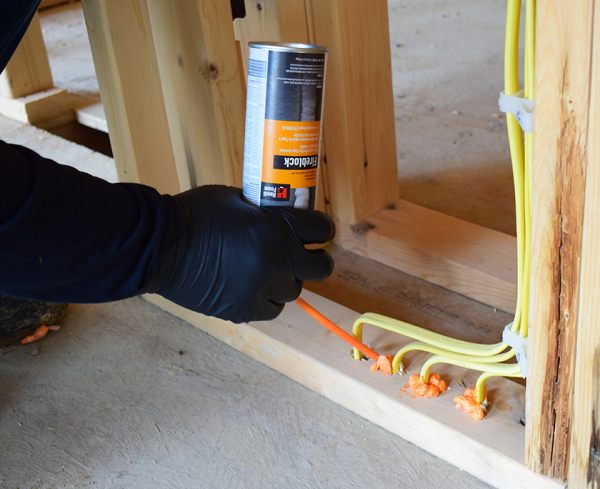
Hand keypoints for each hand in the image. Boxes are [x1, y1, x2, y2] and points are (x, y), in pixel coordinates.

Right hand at [148, 185, 334, 322]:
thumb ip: (265, 207)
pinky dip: (267, 298)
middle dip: (313, 259)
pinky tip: (252, 286)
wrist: (158, 246)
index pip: (323, 229)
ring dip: (286, 279)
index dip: (320, 228)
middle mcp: (277, 260)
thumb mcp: (235, 197)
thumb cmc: (193, 214)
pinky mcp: (245, 309)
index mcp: (278, 227)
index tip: (314, 230)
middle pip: (321, 267)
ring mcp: (262, 288)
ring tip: (266, 270)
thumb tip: (284, 209)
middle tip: (299, 254)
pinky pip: (272, 308)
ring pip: (295, 290)